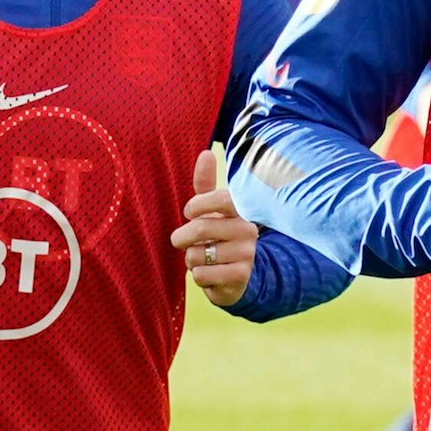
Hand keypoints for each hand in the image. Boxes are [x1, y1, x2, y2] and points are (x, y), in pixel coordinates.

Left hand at [171, 148, 256, 307]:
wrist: (238, 275)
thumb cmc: (220, 235)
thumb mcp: (213, 210)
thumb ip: (206, 184)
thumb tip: (206, 153)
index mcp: (242, 210)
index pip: (221, 198)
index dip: (197, 205)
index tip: (188, 212)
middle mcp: (248, 230)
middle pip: (200, 228)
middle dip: (182, 238)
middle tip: (183, 242)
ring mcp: (247, 254)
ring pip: (197, 255)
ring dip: (191, 260)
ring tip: (204, 258)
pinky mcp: (240, 277)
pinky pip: (201, 275)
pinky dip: (198, 276)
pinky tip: (210, 273)